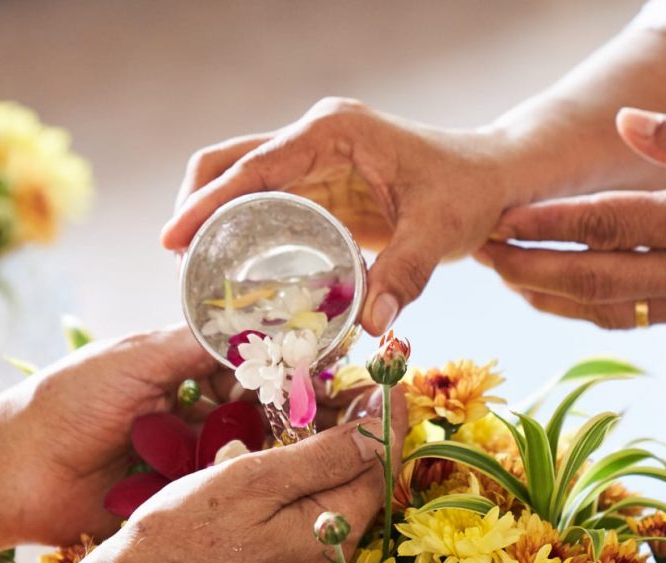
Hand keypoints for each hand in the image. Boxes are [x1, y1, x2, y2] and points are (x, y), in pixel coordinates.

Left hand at [3, 326, 374, 546]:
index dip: (280, 365)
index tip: (319, 368)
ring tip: (318, 443)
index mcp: (177, 368)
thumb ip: (196, 341)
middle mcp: (188, 408)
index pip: (243, 362)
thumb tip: (257, 324)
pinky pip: (220, 484)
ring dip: (275, 443)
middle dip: (288, 407)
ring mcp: (185, 453)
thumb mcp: (138, 356)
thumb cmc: (70, 401)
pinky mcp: (177, 493)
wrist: (15, 470)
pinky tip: (279, 475)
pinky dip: (247, 478)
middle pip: (252, 406)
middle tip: (333, 412)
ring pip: (243, 446)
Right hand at [79, 385, 406, 562]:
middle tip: (348, 379)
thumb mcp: (255, 482)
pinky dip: (311, 469)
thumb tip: (381, 431)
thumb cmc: (185, 535)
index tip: (387, 377)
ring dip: (336, 445)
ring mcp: (308, 558)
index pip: (381, 465)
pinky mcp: (284, 557)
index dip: (387, 418)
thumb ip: (323, 458)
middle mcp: (332, 551)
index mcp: (333, 531)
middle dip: (363, 427)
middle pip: (365, 477)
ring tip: (319, 400)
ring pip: (338, 489)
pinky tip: (290, 443)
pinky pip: (314, 505)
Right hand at [161, 97, 511, 334]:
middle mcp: (314, 137)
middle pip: (228, 163)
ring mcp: (313, 158)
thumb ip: (406, 273)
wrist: (494, 177)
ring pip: (239, 180)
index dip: (206, 203)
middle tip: (179, 264)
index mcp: (332, 131)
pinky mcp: (319, 184)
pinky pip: (264, 202)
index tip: (171, 239)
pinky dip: (240, 230)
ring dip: (212, 219)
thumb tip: (372, 326)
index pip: (252, 166)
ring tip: (195, 273)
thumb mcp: (440, 230)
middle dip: (195, 207)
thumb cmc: (469, 190)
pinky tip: (233, 270)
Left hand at [477, 108, 665, 336]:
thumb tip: (624, 124)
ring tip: (509, 277)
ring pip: (608, 309)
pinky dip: (595, 310)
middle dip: (528, 268)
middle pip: (591, 277)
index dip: (548, 224)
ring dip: (551, 296)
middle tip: (480, 255)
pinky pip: (640, 319)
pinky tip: (566, 297)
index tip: (501, 219)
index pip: (607, 224)